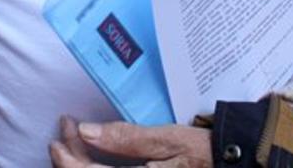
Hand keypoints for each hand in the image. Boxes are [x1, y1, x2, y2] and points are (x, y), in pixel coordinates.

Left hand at [49, 115, 211, 167]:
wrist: (232, 167)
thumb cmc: (204, 153)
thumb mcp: (169, 139)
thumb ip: (127, 138)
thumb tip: (87, 131)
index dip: (68, 160)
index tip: (61, 135)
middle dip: (71, 157)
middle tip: (67, 129)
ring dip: (81, 163)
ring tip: (76, 139)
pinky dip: (97, 167)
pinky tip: (96, 154)